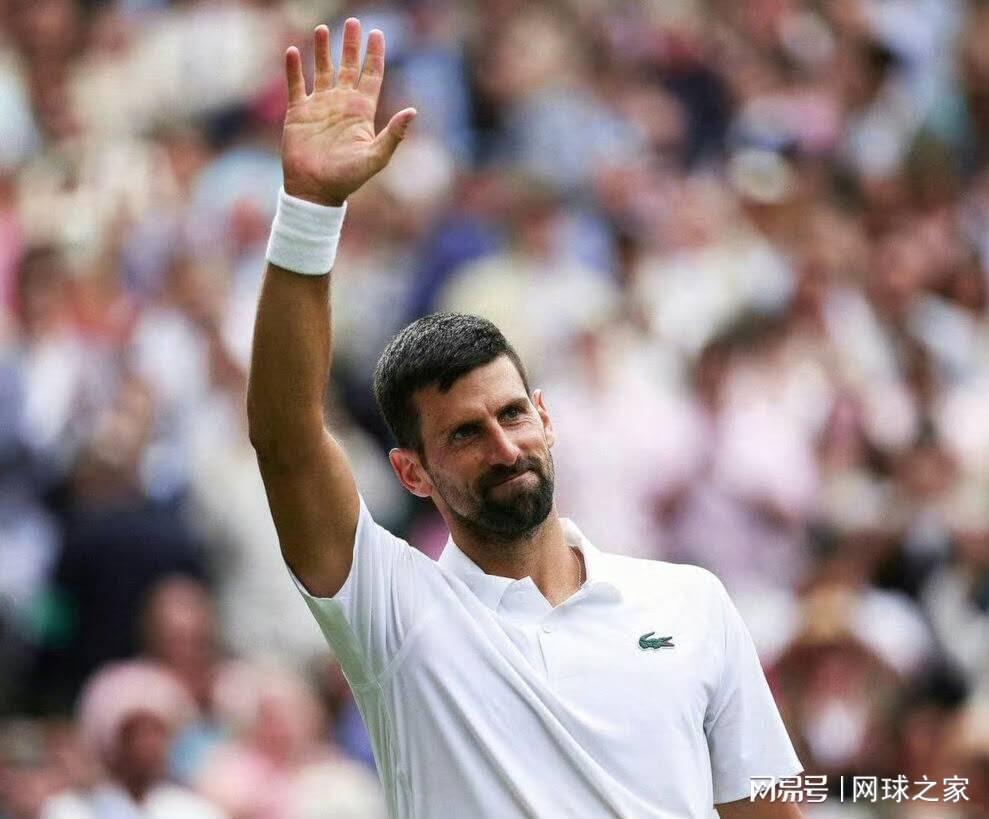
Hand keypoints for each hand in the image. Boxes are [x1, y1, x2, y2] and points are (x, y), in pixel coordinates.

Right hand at [281, 19, 416, 206]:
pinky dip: (294, 69)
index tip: (377, 33)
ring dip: (322, 50)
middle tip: (354, 22)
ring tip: (322, 29)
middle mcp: (341, 104)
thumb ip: (393, 134)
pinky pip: (296, 85)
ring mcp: (320, 106)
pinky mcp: (298, 112)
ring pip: (322, 70)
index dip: (375, 55)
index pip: (371, 76)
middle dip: (351, 45)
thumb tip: (413, 111)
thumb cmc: (347, 178)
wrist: (315, 191)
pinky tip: (294, 52)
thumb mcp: (375, 157)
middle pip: (348, 66)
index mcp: (361, 111)